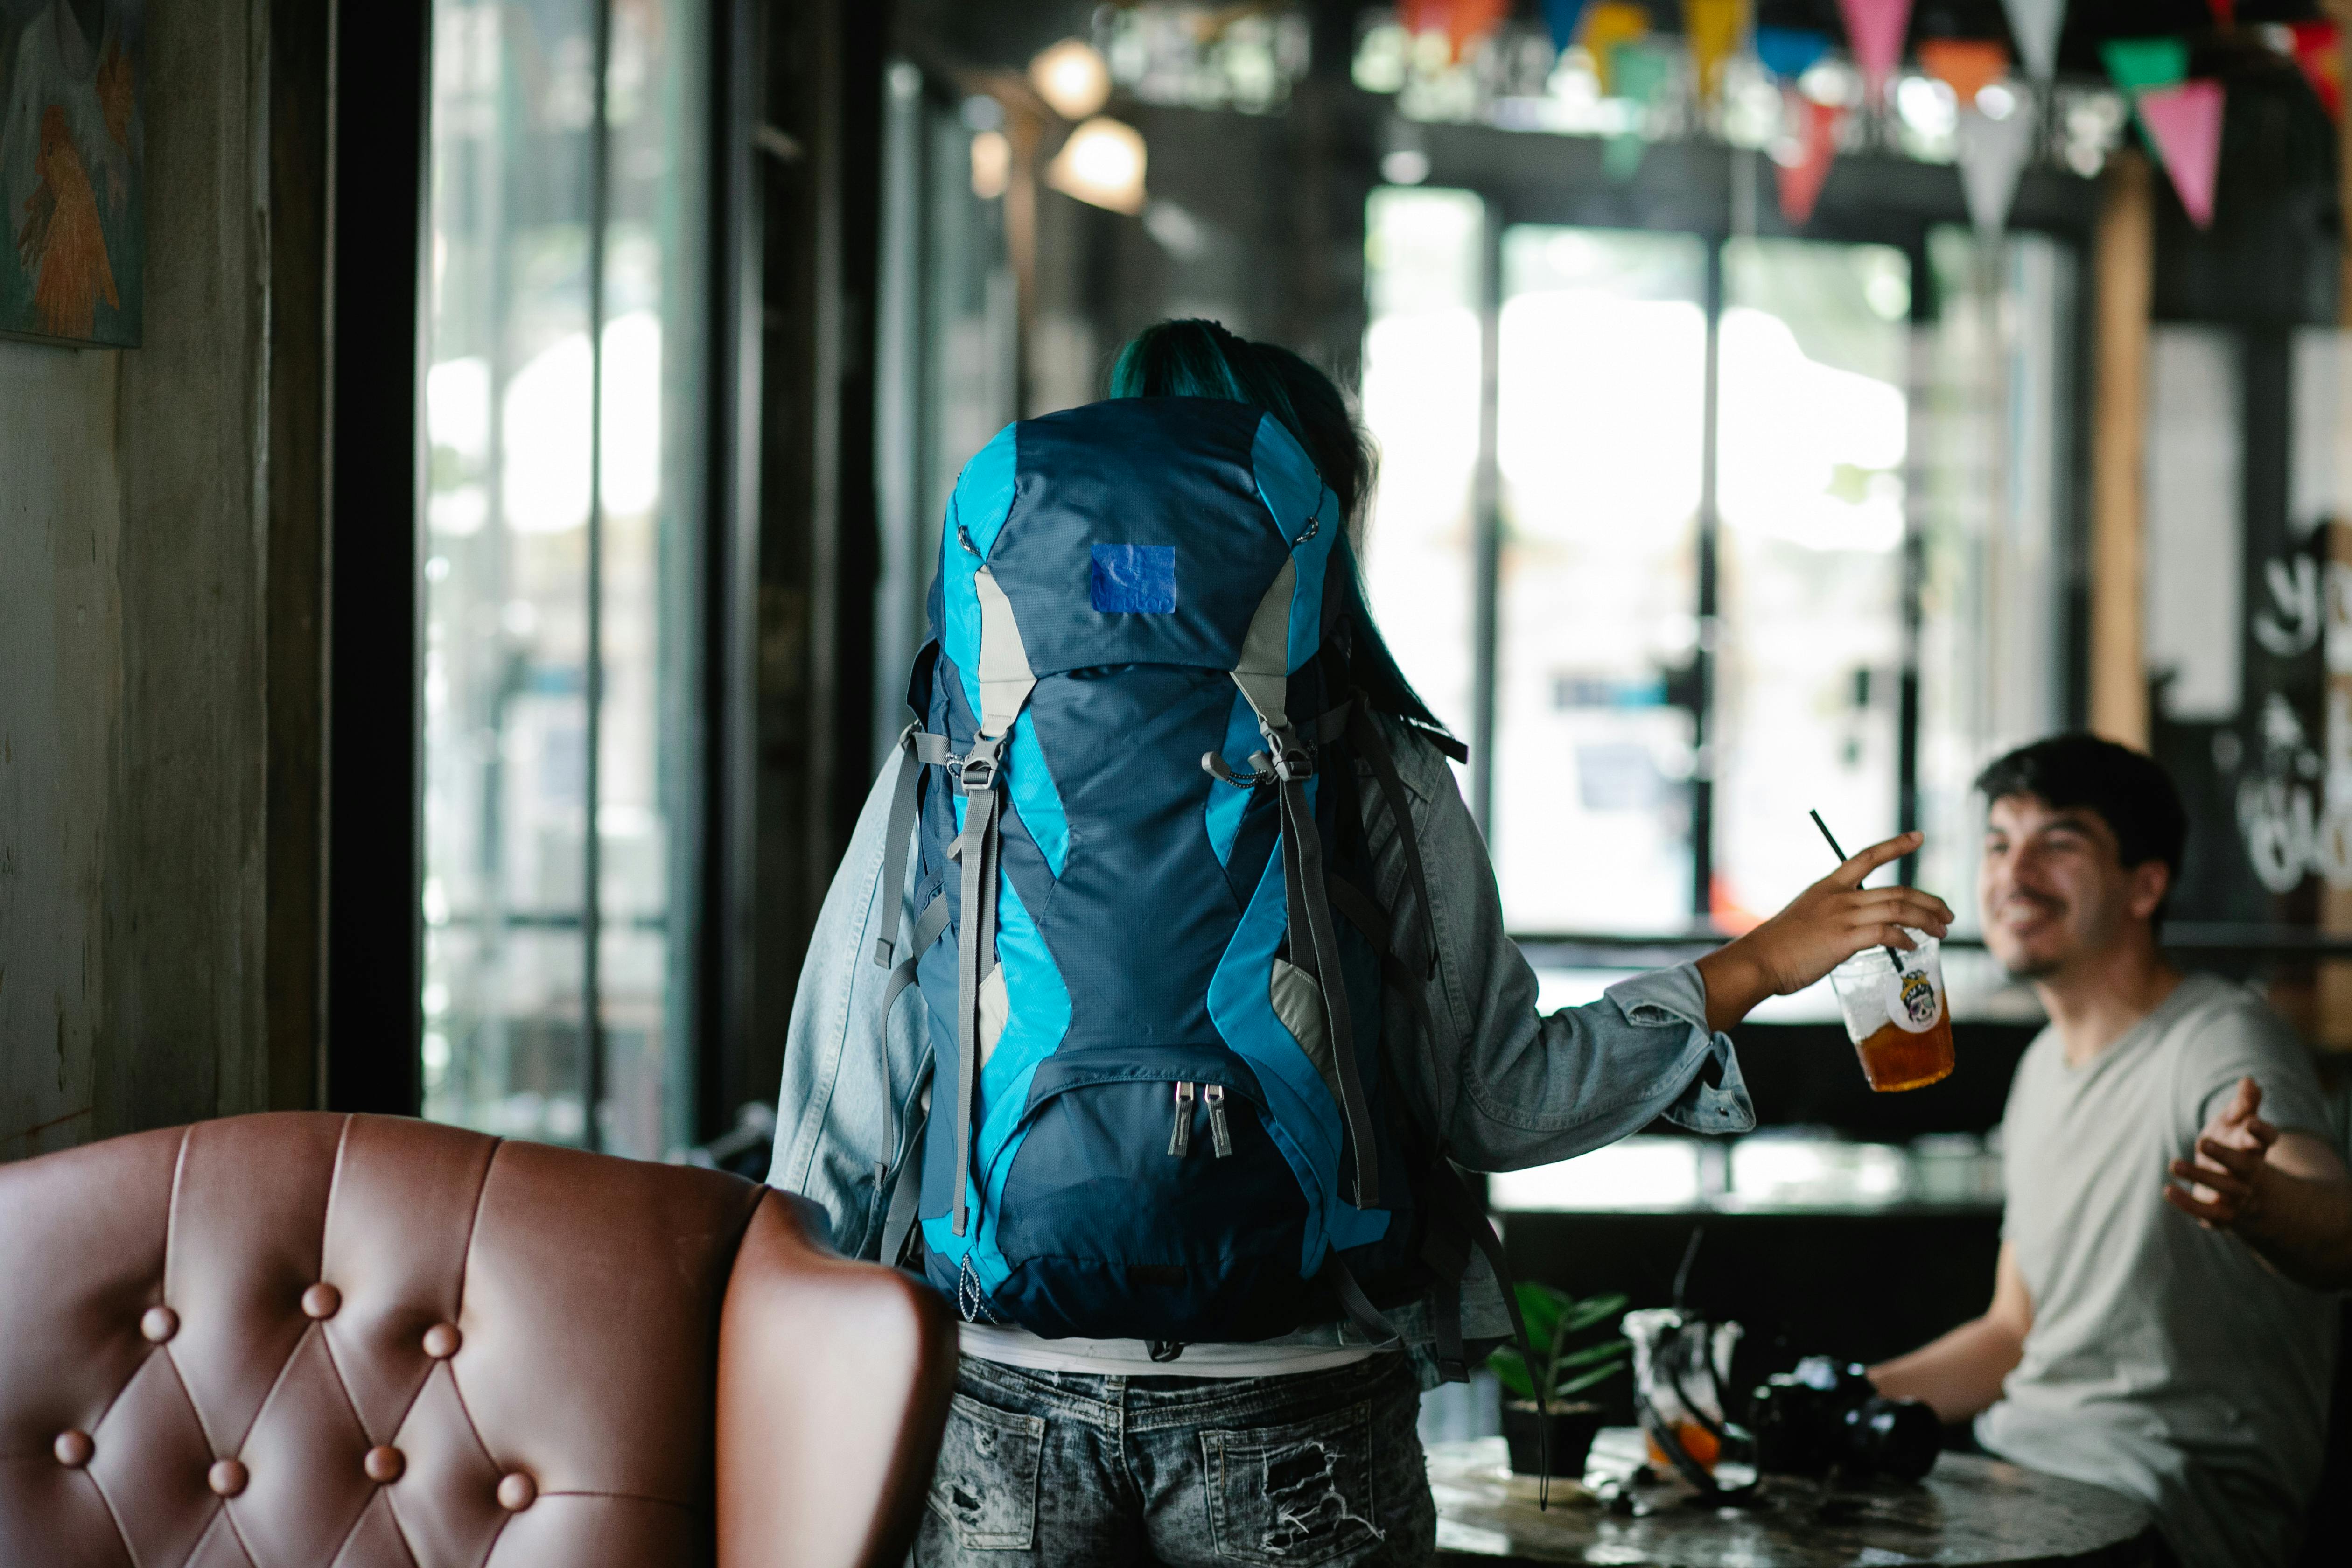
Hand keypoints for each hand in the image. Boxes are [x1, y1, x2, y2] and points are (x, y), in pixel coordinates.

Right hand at [1695, 832, 1953, 1031]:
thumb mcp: (1807, 918)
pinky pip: (1886, 933)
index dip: (1895, 845)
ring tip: (1942, 931)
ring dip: (1926, 920)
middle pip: (1896, 890)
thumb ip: (1833, 917)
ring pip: (1898, 909)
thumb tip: (1855, 932)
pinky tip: (1912, 946)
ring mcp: (1842, 917)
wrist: (1759, 960)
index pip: (1866, 857)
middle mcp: (1839, 897)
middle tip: (1947, 914)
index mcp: (1828, 886)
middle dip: (1928, 901)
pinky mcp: (1844, 939)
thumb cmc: (1780, 946)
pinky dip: (1905, 939)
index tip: (1918, 837)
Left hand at [2163, 1076, 2278, 1230]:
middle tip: (2202, 1142)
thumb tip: (2250, 1080)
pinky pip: (2207, 1212)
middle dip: (2226, 1155)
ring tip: (2174, 1164)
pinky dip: (2187, 1203)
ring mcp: (2238, 1196)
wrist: (2249, 1195)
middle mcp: (2251, 1173)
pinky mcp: (2222, 1214)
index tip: (2251, 1122)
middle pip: (2244, 1166)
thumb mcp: (2239, 1123)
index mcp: (2256, 1148)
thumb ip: (2245, 1104)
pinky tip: (2167, 1190)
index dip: (2261, 1132)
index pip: (2267, 1140)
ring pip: (2224, 1188)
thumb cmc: (2237, 1146)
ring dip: (2200, 1176)